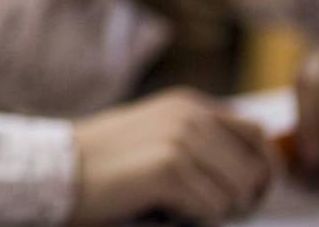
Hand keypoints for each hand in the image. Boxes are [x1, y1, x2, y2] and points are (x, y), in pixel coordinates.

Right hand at [72, 89, 275, 224]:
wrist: (56, 168)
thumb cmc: (105, 161)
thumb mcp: (158, 132)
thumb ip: (202, 138)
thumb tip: (258, 166)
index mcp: (189, 104)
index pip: (258, 134)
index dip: (262, 169)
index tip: (247, 193)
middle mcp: (189, 116)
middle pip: (255, 168)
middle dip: (242, 197)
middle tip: (210, 208)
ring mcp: (179, 141)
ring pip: (238, 192)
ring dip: (216, 209)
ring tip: (179, 205)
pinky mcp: (168, 169)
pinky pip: (213, 208)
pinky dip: (194, 217)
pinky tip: (164, 208)